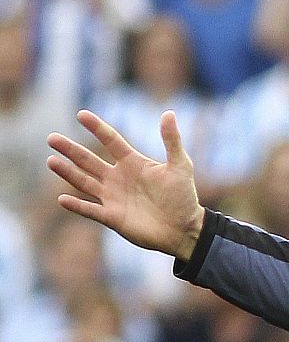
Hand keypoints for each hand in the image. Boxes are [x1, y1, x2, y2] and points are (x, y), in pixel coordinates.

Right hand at [47, 110, 204, 260]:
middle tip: (52, 138)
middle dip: (71, 149)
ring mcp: (113, 197)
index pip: (111, 140)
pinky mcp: (112, 217)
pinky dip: (77, 206)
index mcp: (132, 163)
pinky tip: (62, 199)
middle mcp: (118, 178)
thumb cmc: (183, 197)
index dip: (97, 128)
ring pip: (84, 182)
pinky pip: (90, 210)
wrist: (185, 229)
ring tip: (51, 161)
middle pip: (89, 160)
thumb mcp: (180, 166)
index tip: (81, 114)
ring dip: (68, 172)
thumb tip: (169, 113)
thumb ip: (172, 141)